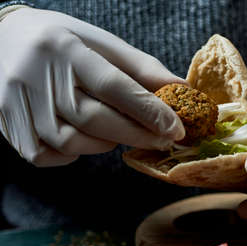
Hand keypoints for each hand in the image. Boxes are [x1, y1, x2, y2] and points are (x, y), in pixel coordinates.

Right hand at [0, 8, 184, 166]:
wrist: (3, 39)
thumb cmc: (64, 42)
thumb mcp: (102, 43)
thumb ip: (141, 68)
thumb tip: (181, 90)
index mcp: (65, 49)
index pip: (113, 85)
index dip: (149, 111)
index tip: (177, 129)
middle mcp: (36, 76)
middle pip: (94, 119)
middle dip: (137, 134)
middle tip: (162, 139)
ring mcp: (16, 103)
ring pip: (71, 142)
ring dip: (105, 143)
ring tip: (117, 130)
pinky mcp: (6, 125)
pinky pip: (45, 156)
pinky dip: (71, 155)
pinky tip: (83, 138)